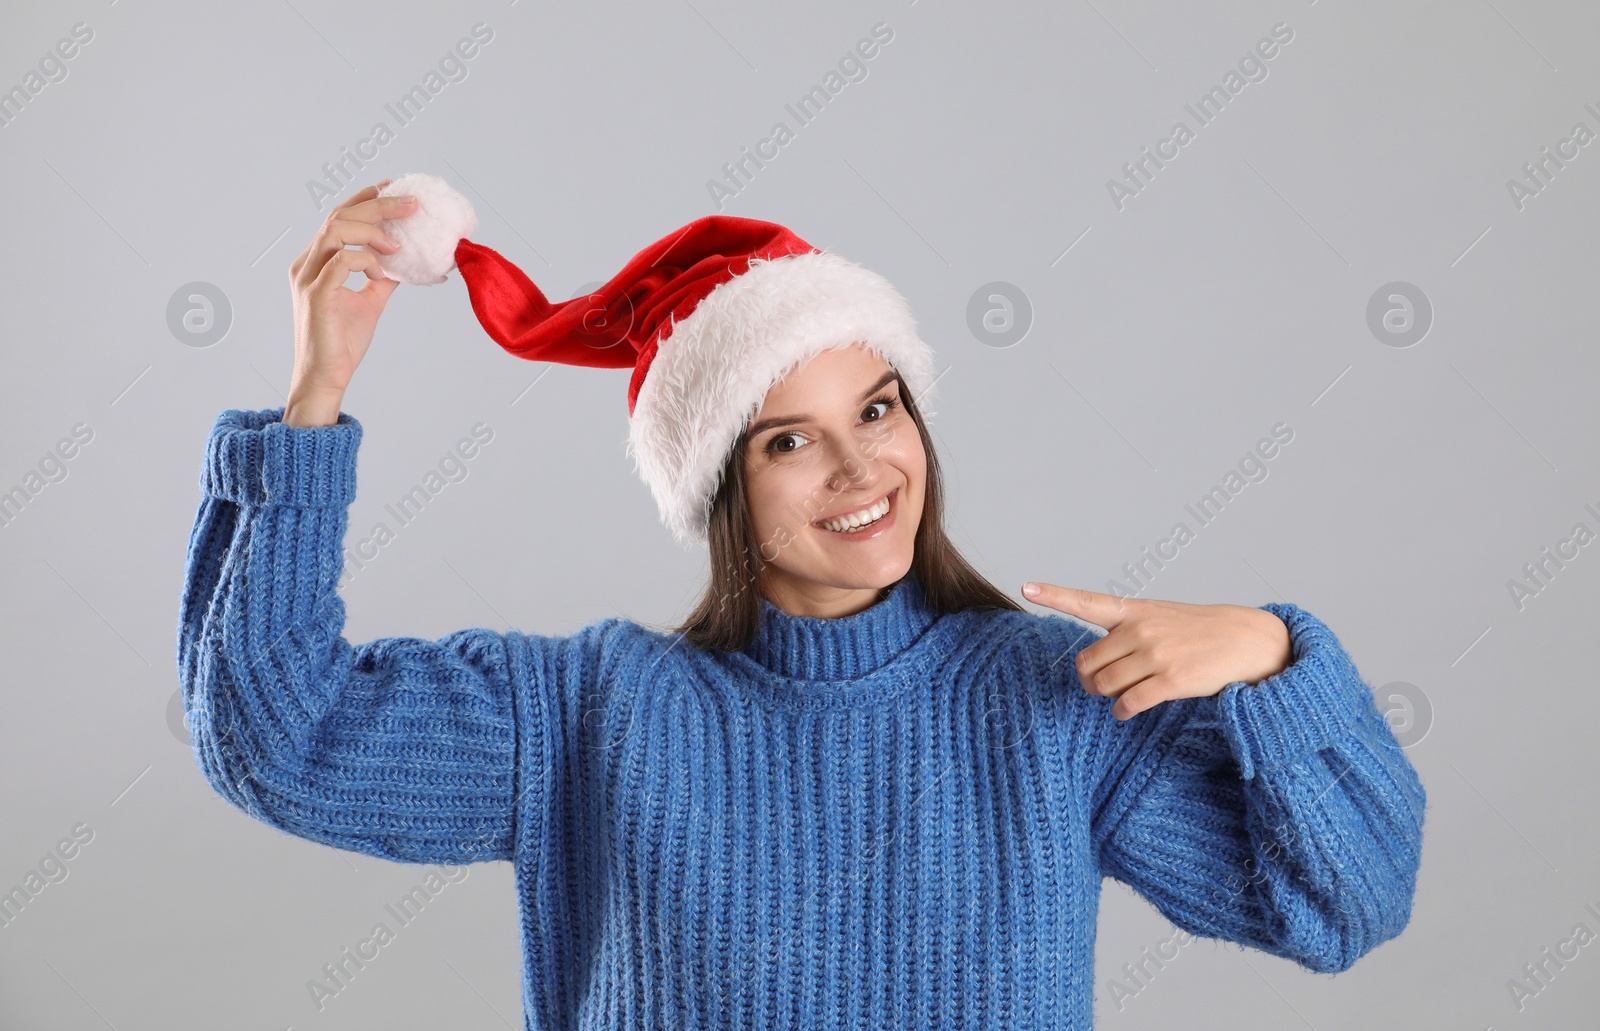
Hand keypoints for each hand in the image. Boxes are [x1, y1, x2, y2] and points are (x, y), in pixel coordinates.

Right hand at [286, 180, 417, 411]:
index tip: (394, 188)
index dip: (365, 199)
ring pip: (335, 231)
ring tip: (397, 243)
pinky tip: (382, 271)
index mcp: (316, 262)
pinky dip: (366, 259)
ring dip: (372, 230)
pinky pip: (341, 261)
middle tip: (411, 203)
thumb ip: (383, 277)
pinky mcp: (317, 295)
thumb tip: (407, 260)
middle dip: (378, 205)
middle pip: (339, 217)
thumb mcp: (370, 301)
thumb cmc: (343, 342)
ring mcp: (309, 278)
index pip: (338, 218)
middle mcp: (307, 264)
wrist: (327, 376)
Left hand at [1021, 584, 1292, 719]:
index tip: (1026, 587)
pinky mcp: (1171, 680)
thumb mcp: (1161, 618)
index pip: (1087, 601)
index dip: (1054, 595)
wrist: (1249, 641)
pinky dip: (1122, 712)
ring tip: (1121, 696)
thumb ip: (1127, 632)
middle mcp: (1140, 630)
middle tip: (1100, 685)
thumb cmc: (1200, 631)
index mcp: (1135, 610)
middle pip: (1087, 662)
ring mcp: (1156, 654)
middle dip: (1088, 679)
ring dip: (1107, 697)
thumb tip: (1095, 665)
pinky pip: (1129, 703)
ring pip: (1104, 685)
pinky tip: (1126, 712)